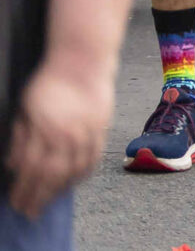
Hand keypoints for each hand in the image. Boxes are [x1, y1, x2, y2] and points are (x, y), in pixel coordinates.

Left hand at [5, 62, 111, 218]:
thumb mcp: (26, 109)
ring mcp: (87, 133)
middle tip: (31, 212)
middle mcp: (67, 136)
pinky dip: (82, 174)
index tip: (16, 203)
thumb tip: (14, 165)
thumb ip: (21, 138)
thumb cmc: (50, 81)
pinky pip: (92, 158)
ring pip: (74, 170)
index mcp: (45, 130)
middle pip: (52, 175)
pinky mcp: (102, 128)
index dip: (23, 189)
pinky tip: (73, 182)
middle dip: (39, 197)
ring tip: (50, 201)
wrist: (83, 60)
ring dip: (60, 190)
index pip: (31, 169)